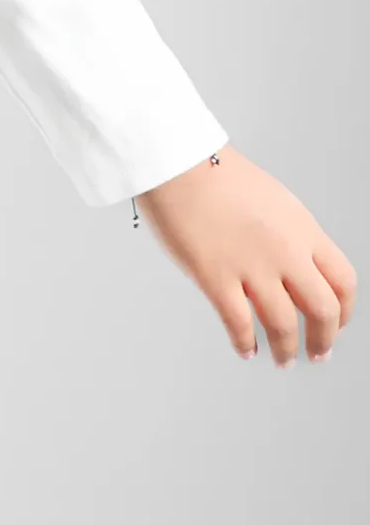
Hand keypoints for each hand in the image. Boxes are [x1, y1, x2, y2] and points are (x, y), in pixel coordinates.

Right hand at [136, 146, 355, 363]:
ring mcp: (251, 267)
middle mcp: (285, 252)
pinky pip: (238, 323)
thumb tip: (292, 267)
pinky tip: (245, 350)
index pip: (343, 280)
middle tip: (317, 353)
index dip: (345, 310)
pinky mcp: (215, 277)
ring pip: (283, 324)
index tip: (338, 323)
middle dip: (323, 339)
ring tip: (282, 360)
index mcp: (303, 230)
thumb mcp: (276, 201)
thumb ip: (290, 236)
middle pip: (322, 309)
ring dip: (286, 349)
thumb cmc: (218, 175)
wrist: (180, 164)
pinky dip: (245, 343)